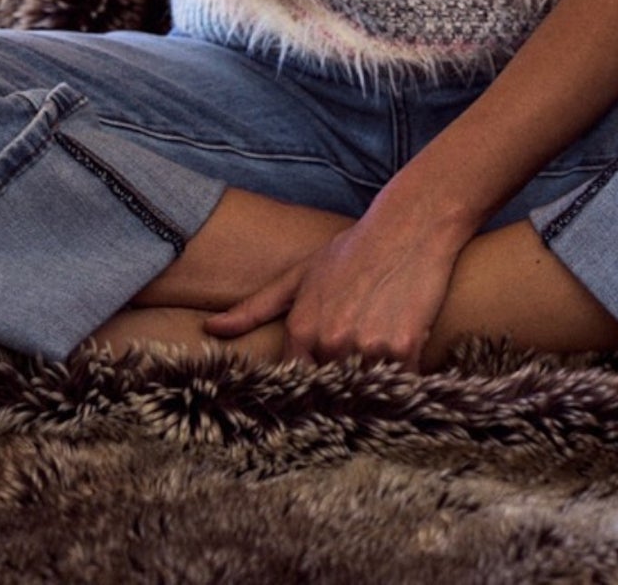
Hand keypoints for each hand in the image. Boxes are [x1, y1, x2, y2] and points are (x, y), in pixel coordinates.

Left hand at [202, 204, 464, 368]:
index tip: (318, 393)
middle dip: (345, 386)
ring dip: (376, 383)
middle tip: (360, 364)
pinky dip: (406, 376)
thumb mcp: (300, 275)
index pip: (298, 382)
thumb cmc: (352, 250)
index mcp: (302, 329)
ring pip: (368, 389)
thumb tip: (210, 328)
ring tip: (383, 360)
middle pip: (335, 390)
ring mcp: (366, 347)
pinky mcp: (403, 348)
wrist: (408, 225)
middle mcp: (330, 342)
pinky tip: (407, 353)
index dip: (311, 388)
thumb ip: (254, 308)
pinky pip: (402, 383)